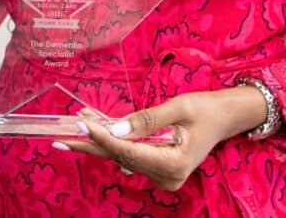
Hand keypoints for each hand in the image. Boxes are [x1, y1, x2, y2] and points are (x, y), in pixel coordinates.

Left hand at [58, 87, 266, 190]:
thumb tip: (115, 130)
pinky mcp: (158, 166)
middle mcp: (166, 176)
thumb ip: (146, 120)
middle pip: (120, 157)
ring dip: (100, 137)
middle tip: (60, 139)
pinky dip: (114, 138)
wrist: (225, 117)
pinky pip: (130, 152)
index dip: (102, 137)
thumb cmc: (205, 109)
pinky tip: (96, 123)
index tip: (81, 123)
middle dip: (91, 143)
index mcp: (173, 165)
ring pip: (122, 154)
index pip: (127, 151)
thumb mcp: (178, 108)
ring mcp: (162, 174)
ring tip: (77, 120)